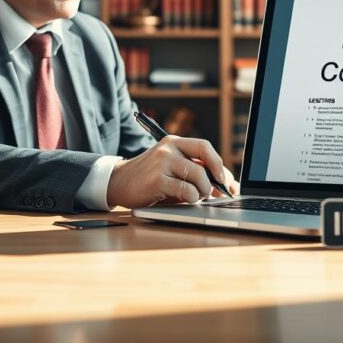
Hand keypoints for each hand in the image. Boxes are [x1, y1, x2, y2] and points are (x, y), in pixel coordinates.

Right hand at [106, 135, 238, 208]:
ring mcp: (161, 162)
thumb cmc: (149, 178)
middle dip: (214, 181)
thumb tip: (225, 183)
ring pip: (197, 177)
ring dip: (202, 192)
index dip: (218, 164)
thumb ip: (194, 171)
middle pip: (204, 163)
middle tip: (214, 193)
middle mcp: (168, 148)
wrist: (118, 183)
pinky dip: (191, 198)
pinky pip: (186, 190)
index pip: (204, 147)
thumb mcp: (171, 168)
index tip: (225, 181)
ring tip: (196, 197)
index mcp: (174, 142)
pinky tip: (185, 199)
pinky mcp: (156, 180)